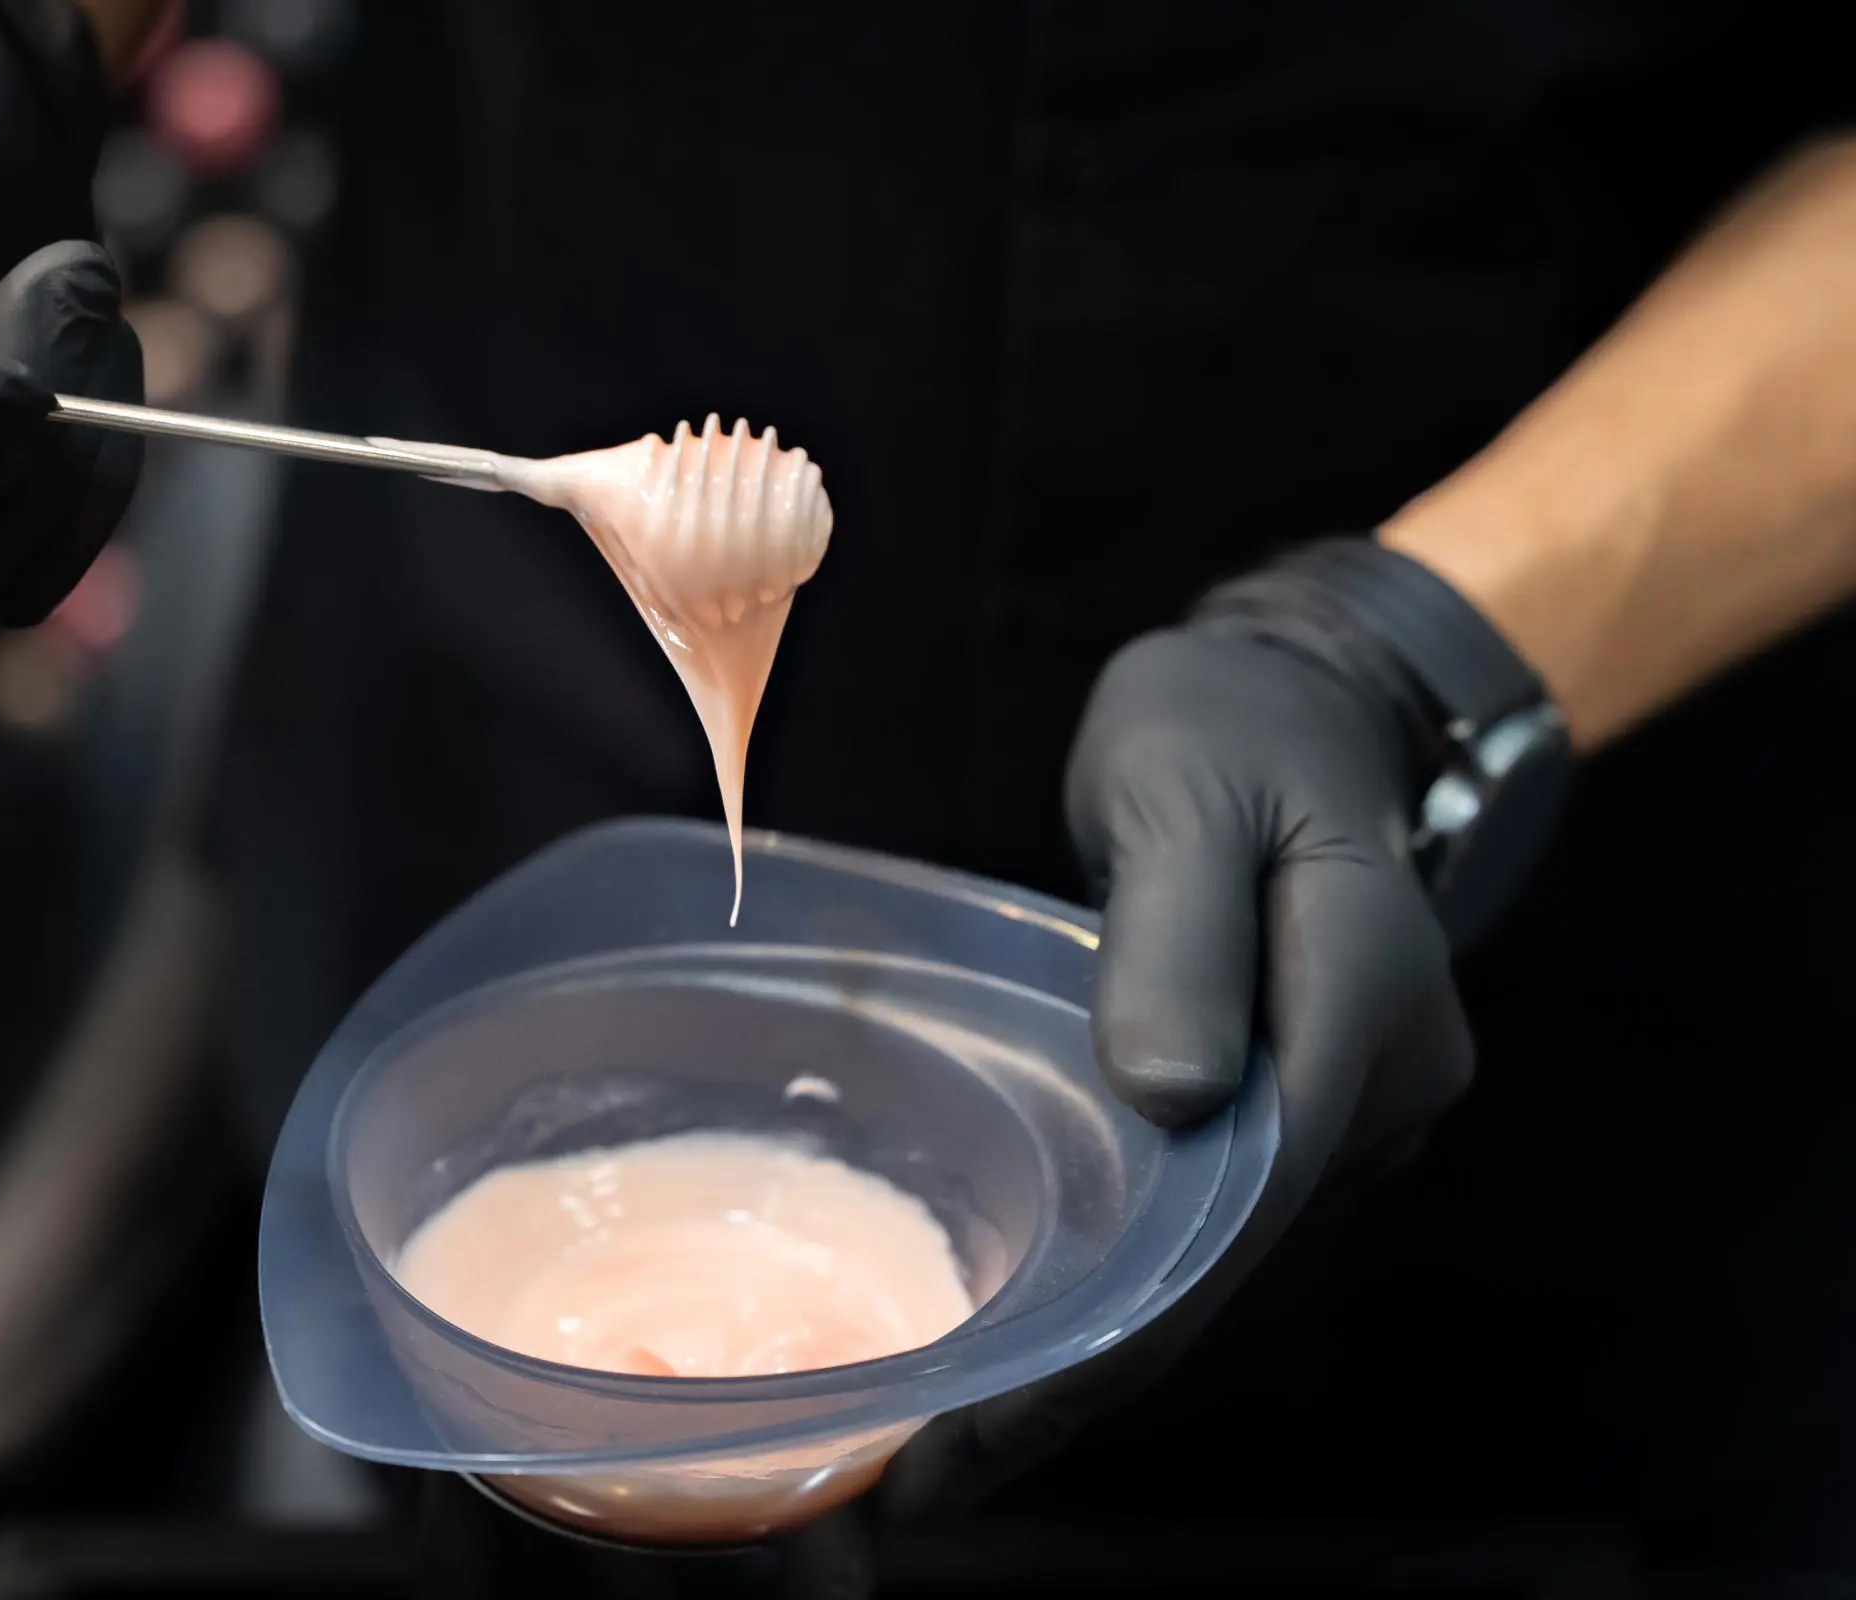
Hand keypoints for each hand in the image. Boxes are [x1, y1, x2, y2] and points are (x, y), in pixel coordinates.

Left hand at [887, 540, 1514, 1515]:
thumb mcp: (1184, 792)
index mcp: (1364, 997)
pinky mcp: (1306, 1107)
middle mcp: (1386, 1078)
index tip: (997, 1412)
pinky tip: (1033, 1335)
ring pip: (1226, 1252)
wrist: (1302, 703)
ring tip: (956, 1438)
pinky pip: (1216, 1212)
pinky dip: (1128, 1277)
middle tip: (936, 1472)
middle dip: (1095, 1371)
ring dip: (1104, 1343)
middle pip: (1237, 1254)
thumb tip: (1174, 1097)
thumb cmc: (1228, 728)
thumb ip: (1182, 935)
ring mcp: (1357, 1101)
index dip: (1128, 1318)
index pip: (1247, 1193)